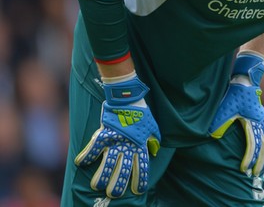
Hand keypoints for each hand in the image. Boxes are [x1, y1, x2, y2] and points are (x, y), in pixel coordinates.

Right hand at [75, 74, 160, 197]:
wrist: (128, 98)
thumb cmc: (141, 114)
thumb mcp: (152, 128)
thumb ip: (153, 140)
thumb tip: (154, 151)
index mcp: (140, 146)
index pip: (142, 167)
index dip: (140, 180)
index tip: (138, 191)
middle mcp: (127, 146)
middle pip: (122, 170)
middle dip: (118, 185)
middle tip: (113, 194)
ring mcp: (115, 141)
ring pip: (107, 164)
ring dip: (101, 177)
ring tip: (97, 186)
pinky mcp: (103, 133)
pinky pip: (93, 147)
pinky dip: (86, 155)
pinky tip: (80, 163)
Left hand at [209, 52, 263, 175]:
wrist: (247, 79)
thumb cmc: (235, 93)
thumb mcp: (225, 107)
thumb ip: (219, 122)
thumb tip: (213, 137)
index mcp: (252, 122)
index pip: (252, 145)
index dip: (248, 158)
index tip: (243, 170)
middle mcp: (259, 123)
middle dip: (260, 161)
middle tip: (255, 174)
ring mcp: (260, 121)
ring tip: (260, 168)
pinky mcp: (258, 119)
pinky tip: (260, 153)